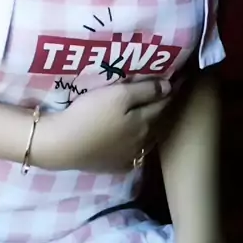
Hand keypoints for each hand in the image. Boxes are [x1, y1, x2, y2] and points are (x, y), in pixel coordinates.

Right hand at [38, 78, 171, 171]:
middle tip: (170, 92)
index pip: (164, 102)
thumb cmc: (90, 114)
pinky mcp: (113, 165)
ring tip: (156, 112)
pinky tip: (137, 140)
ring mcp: (128, 156)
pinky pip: (134, 153)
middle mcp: (142, 142)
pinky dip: (140, 142)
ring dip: (155, 125)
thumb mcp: (118, 95)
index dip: (172, 89)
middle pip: (159, 121)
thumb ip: (145, 91)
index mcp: (145, 122)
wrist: (62, 145)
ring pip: (149, 138)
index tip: (180, 77)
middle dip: (165, 106)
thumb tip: (169, 87)